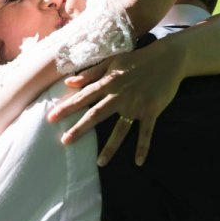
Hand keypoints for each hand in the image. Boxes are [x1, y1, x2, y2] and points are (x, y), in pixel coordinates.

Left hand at [47, 39, 186, 165]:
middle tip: (65, 141)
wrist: (167, 58)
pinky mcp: (151, 110)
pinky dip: (143, 147)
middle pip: (97, 114)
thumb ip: (90, 73)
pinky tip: (138, 162)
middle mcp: (120, 95)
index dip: (67, 107)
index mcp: (109, 82)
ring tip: (100, 163)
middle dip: (80, 128)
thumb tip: (68, 82)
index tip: (51, 118)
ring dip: (110, 147)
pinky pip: (146, 132)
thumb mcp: (112, 62)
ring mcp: (136, 104)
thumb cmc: (137, 59)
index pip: (83, 97)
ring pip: (120, 129)